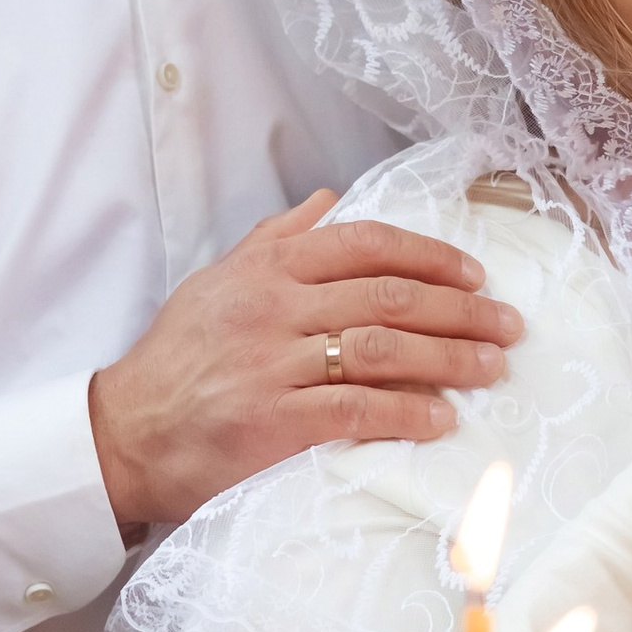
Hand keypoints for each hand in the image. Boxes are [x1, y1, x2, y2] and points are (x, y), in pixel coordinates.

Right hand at [89, 194, 522, 543]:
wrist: (123, 433)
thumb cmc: (175, 358)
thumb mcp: (216, 282)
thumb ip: (275, 239)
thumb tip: (330, 198)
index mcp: (267, 268)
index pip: (366, 243)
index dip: (430, 255)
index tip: (475, 274)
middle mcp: (274, 308)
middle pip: (390, 296)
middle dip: (461, 309)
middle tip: (507, 325)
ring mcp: (274, 364)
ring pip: (382, 348)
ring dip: (450, 358)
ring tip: (493, 367)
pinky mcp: (273, 421)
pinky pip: (356, 410)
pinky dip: (407, 411)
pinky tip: (442, 418)